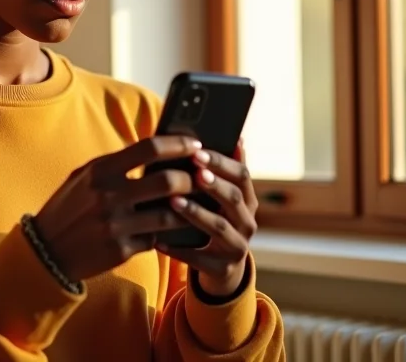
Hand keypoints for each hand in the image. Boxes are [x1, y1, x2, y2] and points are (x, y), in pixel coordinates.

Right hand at [34, 136, 200, 282]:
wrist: (47, 250)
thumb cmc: (70, 206)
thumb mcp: (85, 176)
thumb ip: (116, 164)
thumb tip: (155, 151)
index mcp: (101, 170)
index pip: (149, 148)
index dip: (177, 145)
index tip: (195, 145)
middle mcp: (108, 195)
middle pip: (166, 181)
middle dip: (191, 178)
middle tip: (204, 177)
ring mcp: (116, 225)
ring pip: (169, 215)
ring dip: (189, 209)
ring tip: (199, 203)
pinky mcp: (121, 250)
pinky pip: (157, 238)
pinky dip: (168, 233)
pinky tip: (176, 228)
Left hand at [157, 140, 257, 296]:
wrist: (220, 267)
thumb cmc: (213, 216)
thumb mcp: (219, 194)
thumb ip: (220, 169)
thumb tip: (233, 136)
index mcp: (247, 199)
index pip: (242, 174)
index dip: (221, 162)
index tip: (197, 151)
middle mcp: (247, 222)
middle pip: (234, 198)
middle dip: (213, 184)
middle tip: (193, 172)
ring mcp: (237, 248)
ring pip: (219, 228)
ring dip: (196, 213)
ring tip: (173, 201)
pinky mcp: (222, 270)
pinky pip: (199, 259)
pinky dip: (178, 250)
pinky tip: (158, 239)